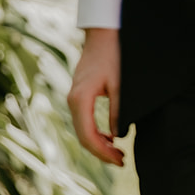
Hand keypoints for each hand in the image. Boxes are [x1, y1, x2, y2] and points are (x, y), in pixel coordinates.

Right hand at [68, 27, 123, 165]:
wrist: (104, 34)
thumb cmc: (114, 56)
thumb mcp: (120, 85)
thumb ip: (119, 111)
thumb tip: (117, 136)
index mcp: (80, 99)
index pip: (88, 136)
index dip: (103, 153)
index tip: (120, 160)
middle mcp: (73, 100)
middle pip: (83, 136)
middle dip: (102, 152)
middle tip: (122, 161)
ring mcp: (74, 97)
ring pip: (83, 130)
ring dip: (99, 144)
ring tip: (118, 153)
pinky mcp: (79, 94)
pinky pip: (84, 120)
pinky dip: (96, 133)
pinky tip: (110, 138)